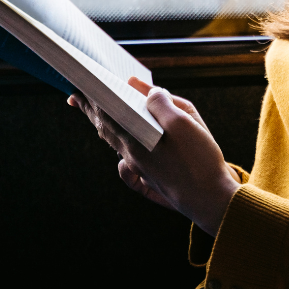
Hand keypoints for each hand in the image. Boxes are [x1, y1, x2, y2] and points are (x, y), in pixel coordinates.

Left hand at [68, 78, 241, 235]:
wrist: (213, 201)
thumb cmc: (200, 159)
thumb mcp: (184, 120)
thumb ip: (161, 102)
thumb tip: (144, 91)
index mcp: (135, 140)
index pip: (106, 114)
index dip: (92, 99)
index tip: (77, 87)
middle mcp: (132, 157)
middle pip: (107, 129)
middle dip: (92, 112)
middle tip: (75, 98)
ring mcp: (141, 172)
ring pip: (117, 147)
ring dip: (106, 130)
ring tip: (97, 119)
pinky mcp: (151, 185)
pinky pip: (129, 172)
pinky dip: (121, 160)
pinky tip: (122, 160)